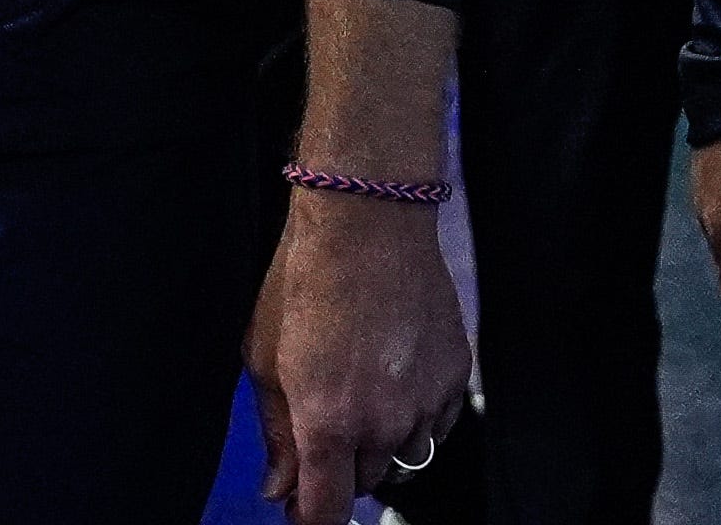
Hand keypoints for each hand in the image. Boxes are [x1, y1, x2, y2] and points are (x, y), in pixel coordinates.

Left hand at [243, 193, 469, 524]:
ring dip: (380, 440)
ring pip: (404, 455)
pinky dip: (415, 414)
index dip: (308, 517)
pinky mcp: (455, 378)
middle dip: (340, 468)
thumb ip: (276, 433)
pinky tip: (392, 375)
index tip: (298, 509)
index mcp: (328, 423)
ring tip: (359, 388)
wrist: (367, 225)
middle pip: (365, 483)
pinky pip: (437, 423)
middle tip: (322, 426)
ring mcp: (426, 404)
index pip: (326, 509)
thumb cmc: (305, 282)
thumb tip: (279, 488)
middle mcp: (383, 424)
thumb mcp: (265, 357)